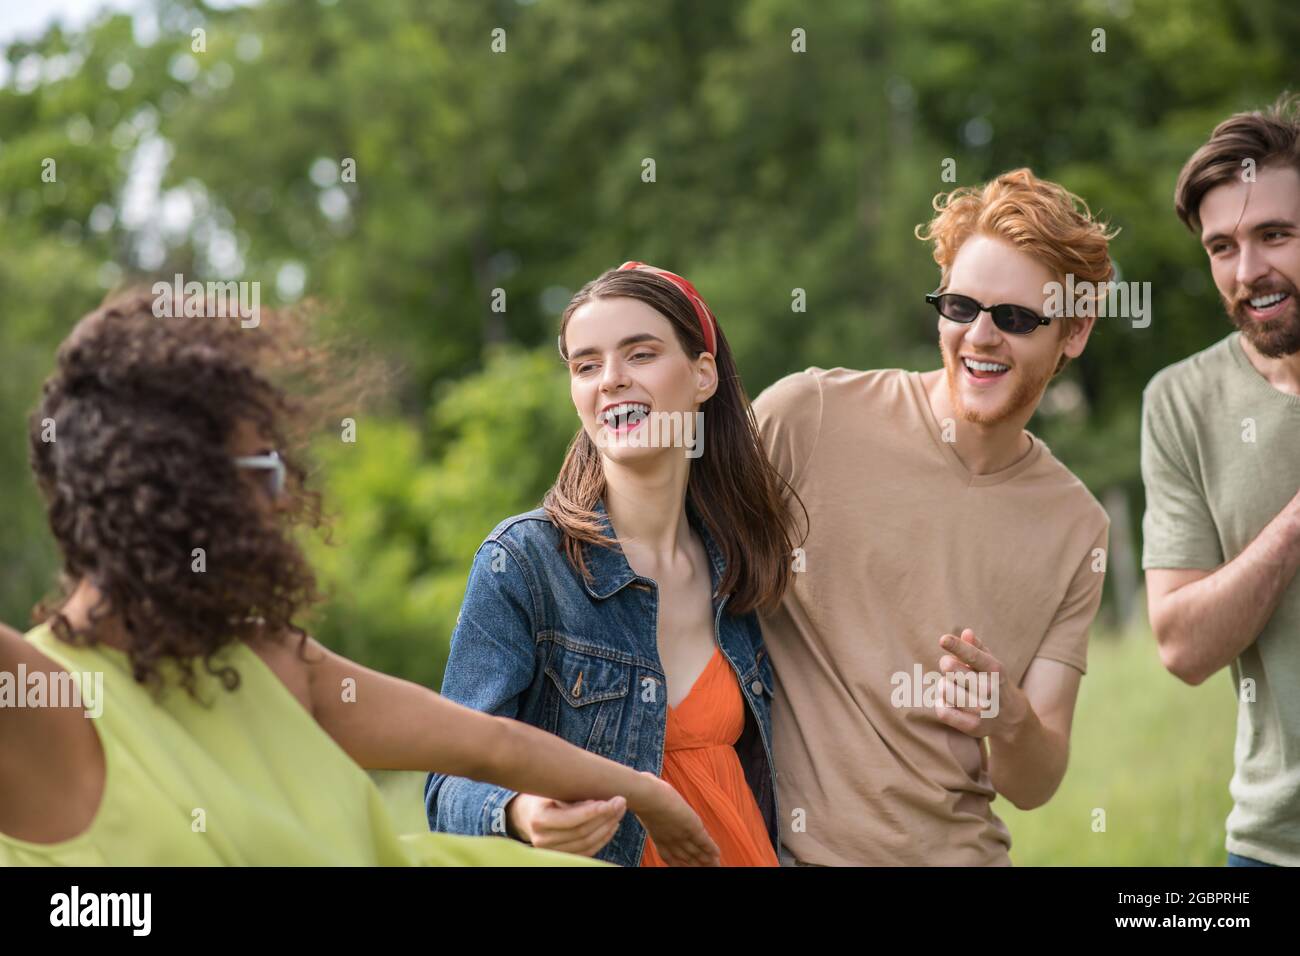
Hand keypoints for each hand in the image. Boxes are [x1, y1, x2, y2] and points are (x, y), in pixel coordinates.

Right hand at [505, 792, 625, 856]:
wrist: (528, 814)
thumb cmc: (544, 796)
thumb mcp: (552, 789)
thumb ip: (571, 794)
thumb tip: (599, 798)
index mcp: (539, 819)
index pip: (571, 820)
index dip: (594, 812)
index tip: (612, 801)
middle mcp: (543, 839)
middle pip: (582, 832)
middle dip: (605, 817)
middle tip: (621, 802)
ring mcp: (551, 851)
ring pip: (587, 844)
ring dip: (607, 827)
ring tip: (619, 811)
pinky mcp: (561, 856)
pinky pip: (587, 851)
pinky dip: (603, 838)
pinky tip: (612, 825)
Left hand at [629, 771, 719, 865]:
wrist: (648, 796)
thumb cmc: (643, 792)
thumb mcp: (646, 795)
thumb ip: (648, 791)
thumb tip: (645, 777)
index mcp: (657, 834)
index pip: (668, 855)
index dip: (677, 862)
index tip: (684, 866)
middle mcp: (670, 838)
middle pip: (685, 858)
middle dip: (695, 865)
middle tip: (704, 870)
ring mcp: (682, 834)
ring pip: (697, 853)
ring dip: (706, 861)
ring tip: (715, 867)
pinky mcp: (693, 828)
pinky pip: (705, 842)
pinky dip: (711, 849)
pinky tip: (717, 856)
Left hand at [934, 628, 1025, 739]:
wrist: (1011, 718)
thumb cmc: (994, 682)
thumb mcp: (991, 663)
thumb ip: (977, 647)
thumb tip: (966, 633)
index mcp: (996, 670)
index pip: (974, 656)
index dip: (957, 647)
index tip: (943, 639)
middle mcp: (990, 690)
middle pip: (951, 669)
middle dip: (946, 664)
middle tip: (949, 666)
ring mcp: (982, 709)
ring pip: (944, 689)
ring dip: (944, 684)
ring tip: (953, 686)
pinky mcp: (972, 726)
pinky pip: (943, 711)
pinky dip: (940, 703)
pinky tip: (948, 701)